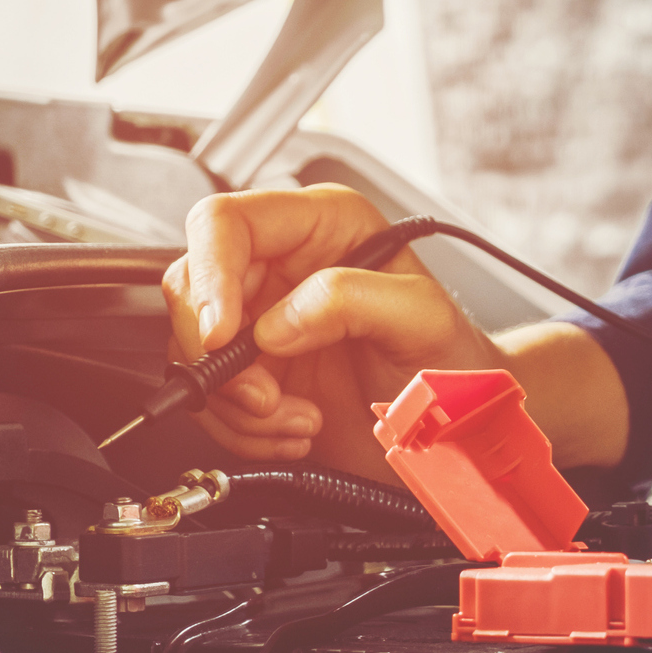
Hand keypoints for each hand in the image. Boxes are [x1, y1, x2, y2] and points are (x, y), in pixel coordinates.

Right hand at [162, 185, 505, 477]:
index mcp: (321, 226)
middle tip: (267, 396)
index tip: (223, 334)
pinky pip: (211, 399)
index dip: (210, 276)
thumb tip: (278, 322)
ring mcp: (263, 321)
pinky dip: (244, 428)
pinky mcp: (256, 373)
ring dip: (238, 403)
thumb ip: (353, 299)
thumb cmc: (453, 359)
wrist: (459, 425)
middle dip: (221, 356)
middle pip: (192, 289)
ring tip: (300, 419)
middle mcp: (282, 266)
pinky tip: (296, 429)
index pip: (224, 222)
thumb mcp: (421, 318)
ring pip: (194, 351)